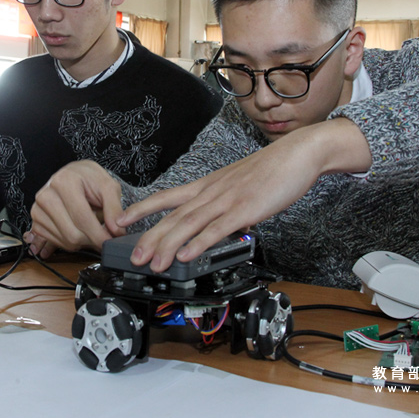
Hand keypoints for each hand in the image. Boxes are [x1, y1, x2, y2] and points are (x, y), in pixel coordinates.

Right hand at [27, 161, 125, 257]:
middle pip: (72, 233)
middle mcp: (46, 195)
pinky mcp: (36, 221)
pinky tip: (78, 229)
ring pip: (65, 241)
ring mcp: (38, 209)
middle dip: (92, 240)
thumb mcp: (108, 186)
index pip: (82, 218)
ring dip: (83, 242)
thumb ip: (115, 208)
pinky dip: (71, 242)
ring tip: (90, 227)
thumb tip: (116, 230)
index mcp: (64, 182)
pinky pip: (56, 242)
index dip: (99, 234)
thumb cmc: (90, 180)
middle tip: (104, 236)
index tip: (111, 242)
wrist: (73, 176)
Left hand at [115, 118, 370, 272]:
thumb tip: (210, 223)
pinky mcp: (245, 209)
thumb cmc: (269, 171)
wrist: (296, 154)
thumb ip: (220, 204)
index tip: (121, 221)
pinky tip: (187, 255)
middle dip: (150, 237)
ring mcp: (226, 200)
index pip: (166, 197)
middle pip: (173, 216)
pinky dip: (199, 243)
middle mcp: (210, 192)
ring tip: (153, 263)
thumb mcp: (236, 185)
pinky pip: (217, 229)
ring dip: (168, 245)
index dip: (141, 210)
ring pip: (189, 224)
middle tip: (132, 256)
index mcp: (206, 185)